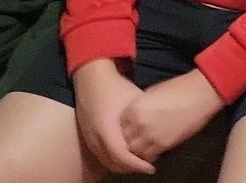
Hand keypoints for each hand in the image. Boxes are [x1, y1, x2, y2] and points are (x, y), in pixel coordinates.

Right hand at [72, 60, 155, 174]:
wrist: (92, 77)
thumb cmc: (116, 88)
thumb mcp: (135, 102)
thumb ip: (145, 120)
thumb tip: (159, 133)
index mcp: (107, 131)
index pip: (123, 157)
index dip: (138, 165)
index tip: (151, 168)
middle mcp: (95, 139)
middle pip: (114, 164)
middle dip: (131, 168)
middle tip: (147, 165)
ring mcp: (89, 139)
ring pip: (106, 161)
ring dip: (122, 165)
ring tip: (139, 161)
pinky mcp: (86, 137)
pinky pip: (100, 155)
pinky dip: (113, 159)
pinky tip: (125, 154)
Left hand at [120, 69, 223, 162]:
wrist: (199, 94)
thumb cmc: (179, 89)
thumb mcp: (152, 93)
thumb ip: (139, 108)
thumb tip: (136, 118)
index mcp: (134, 108)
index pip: (120, 126)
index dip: (125, 129)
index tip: (131, 129)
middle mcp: (138, 124)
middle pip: (125, 140)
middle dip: (130, 140)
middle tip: (136, 139)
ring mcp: (150, 135)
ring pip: (135, 151)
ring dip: (138, 150)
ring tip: (145, 146)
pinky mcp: (163, 144)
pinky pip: (149, 156)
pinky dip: (149, 155)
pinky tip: (154, 149)